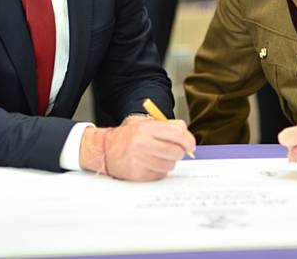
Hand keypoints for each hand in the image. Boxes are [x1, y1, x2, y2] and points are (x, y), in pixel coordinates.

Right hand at [80, 117, 195, 180]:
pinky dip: (159, 170)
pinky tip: (151, 163)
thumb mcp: (144, 122)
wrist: (105, 150)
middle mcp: (143, 144)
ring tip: (158, 156)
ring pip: (170, 165)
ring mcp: (140, 160)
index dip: (188, 141)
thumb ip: (166, 124)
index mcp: (146, 128)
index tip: (190, 145)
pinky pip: (160, 174)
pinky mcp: (138, 174)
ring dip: (168, 161)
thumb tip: (185, 132)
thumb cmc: (127, 136)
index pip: (178, 135)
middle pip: (176, 152)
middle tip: (174, 150)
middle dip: (178, 152)